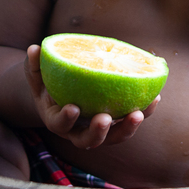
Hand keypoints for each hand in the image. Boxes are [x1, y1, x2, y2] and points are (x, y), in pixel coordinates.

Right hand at [23, 45, 159, 147]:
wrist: (60, 98)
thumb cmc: (47, 84)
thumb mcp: (36, 76)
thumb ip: (34, 65)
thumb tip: (33, 48)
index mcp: (57, 121)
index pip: (60, 125)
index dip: (66, 119)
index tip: (73, 108)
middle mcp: (78, 132)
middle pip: (89, 140)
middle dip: (99, 132)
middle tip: (106, 118)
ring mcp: (99, 131)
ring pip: (114, 137)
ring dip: (128, 128)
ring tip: (139, 112)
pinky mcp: (116, 125)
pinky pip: (130, 122)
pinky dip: (143, 111)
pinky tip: (154, 97)